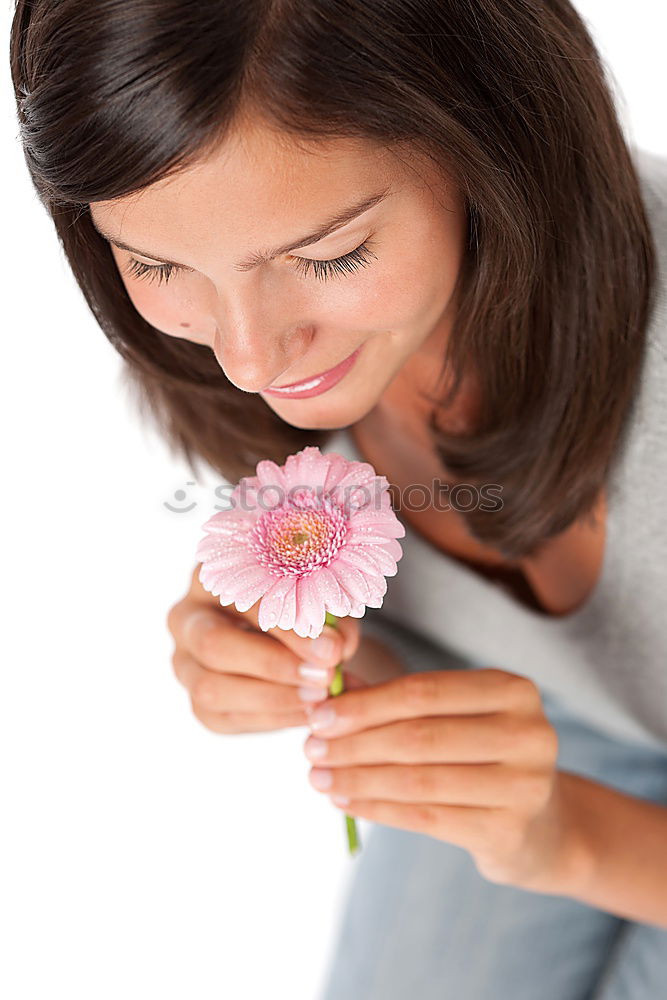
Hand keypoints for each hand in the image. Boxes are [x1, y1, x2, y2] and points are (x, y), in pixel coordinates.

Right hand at [166, 563, 361, 733]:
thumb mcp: (317, 601)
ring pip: (210, 689)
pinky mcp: (198, 704)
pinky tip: (308, 713)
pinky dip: (271, 720)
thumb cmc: (300, 606)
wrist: (285, 636)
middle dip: (272, 665)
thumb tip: (338, 648)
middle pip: (213, 644)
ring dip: (272, 698)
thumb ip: (328, 619)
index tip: (333, 648)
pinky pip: (225, 718)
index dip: (288, 627)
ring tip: (320, 698)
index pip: (242, 600)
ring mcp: (185, 664)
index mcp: (212, 577)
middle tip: (325, 677)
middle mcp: (187, 619)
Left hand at [302, 668, 582, 887]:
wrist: (540, 825)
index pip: (424, 691)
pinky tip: (346, 803)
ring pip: (419, 780)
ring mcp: (526, 785)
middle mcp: (529, 733)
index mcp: (514, 690)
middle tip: (310, 749)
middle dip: (355, 743)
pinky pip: (426, 818)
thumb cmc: (479, 755)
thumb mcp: (449, 717)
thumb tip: (326, 688)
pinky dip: (377, 809)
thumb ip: (392, 699)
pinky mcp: (510, 830)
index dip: (366, 703)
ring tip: (319, 779)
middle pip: (420, 736)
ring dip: (358, 779)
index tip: (318, 715)